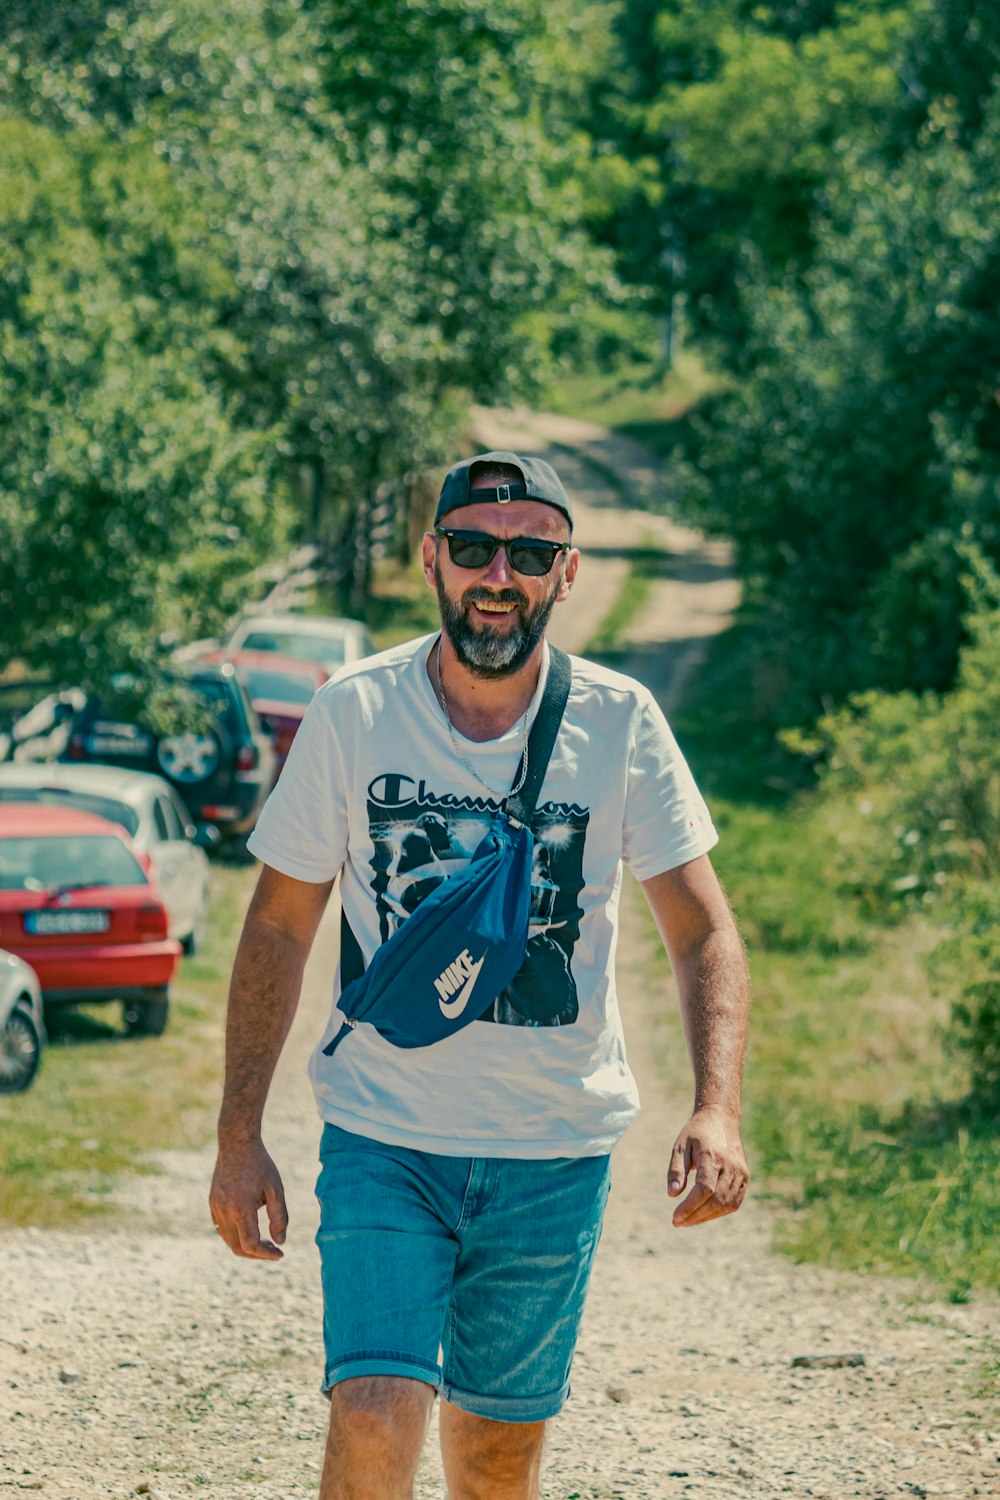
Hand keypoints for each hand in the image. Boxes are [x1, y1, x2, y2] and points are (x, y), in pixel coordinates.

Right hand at [209, 1135, 287, 1260]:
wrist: (236, 1144)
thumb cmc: (260, 1165)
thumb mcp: (275, 1189)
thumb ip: (279, 1217)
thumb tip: (280, 1242)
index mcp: (241, 1208)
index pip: (251, 1244)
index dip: (266, 1254)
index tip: (280, 1254)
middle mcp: (225, 1211)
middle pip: (237, 1247)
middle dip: (256, 1254)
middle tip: (273, 1250)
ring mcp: (215, 1208)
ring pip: (228, 1239)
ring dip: (245, 1245)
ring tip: (264, 1240)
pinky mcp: (212, 1203)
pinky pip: (222, 1228)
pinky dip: (235, 1234)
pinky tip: (249, 1227)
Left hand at [667, 1106, 748, 1226]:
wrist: (721, 1119)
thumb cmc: (696, 1134)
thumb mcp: (680, 1147)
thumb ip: (676, 1171)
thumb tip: (672, 1195)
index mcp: (712, 1155)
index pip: (705, 1188)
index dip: (690, 1206)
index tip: (675, 1216)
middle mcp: (730, 1165)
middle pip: (716, 1200)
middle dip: (696, 1215)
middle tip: (678, 1222)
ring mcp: (740, 1172)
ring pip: (727, 1204)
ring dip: (707, 1217)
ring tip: (688, 1220)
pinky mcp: (745, 1177)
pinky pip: (734, 1201)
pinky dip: (719, 1211)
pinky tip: (704, 1214)